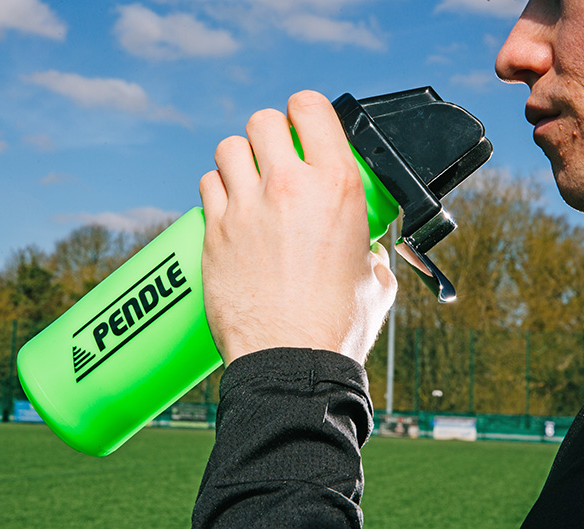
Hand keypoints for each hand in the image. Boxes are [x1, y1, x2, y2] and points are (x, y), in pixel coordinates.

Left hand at [199, 90, 396, 365]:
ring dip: (241, 159)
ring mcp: (246, 208)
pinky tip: (231, 208)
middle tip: (277, 159)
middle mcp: (289, 187)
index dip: (305, 112)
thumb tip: (371, 252)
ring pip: (229, 147)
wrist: (292, 365)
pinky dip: (218, 190)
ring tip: (251, 182)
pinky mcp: (214, 233)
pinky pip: (207, 186)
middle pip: (263, 121)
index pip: (310, 107)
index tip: (305, 128)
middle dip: (270, 134)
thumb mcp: (376, 279)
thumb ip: (373, 252)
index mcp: (337, 187)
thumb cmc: (336, 327)